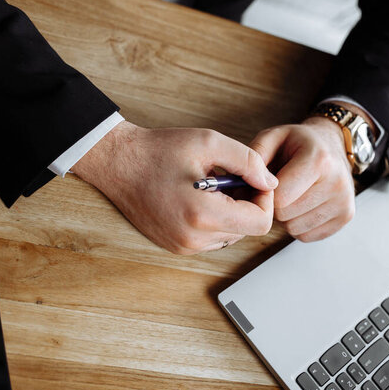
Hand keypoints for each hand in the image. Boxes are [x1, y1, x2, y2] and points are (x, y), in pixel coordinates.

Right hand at [72, 121, 277, 254]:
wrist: (118, 163)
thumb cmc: (159, 150)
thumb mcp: (209, 142)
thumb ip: (248, 161)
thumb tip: (271, 182)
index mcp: (203, 215)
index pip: (260, 223)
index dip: (265, 200)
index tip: (255, 180)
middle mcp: (193, 239)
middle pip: (247, 230)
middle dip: (248, 204)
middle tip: (234, 178)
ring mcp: (183, 247)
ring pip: (231, 236)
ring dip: (233, 212)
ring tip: (215, 186)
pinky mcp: (176, 246)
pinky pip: (212, 238)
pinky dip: (216, 220)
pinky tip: (202, 197)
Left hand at [250, 114, 356, 241]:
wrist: (330, 145)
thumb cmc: (298, 144)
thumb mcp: (273, 137)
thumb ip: (254, 156)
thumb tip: (241, 185)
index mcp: (318, 160)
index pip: (280, 198)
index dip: (266, 193)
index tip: (269, 181)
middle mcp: (337, 182)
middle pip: (286, 215)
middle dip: (276, 204)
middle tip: (282, 187)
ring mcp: (344, 202)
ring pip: (295, 228)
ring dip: (287, 216)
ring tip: (294, 193)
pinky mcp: (346, 217)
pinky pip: (307, 236)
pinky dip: (299, 224)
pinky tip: (304, 203)